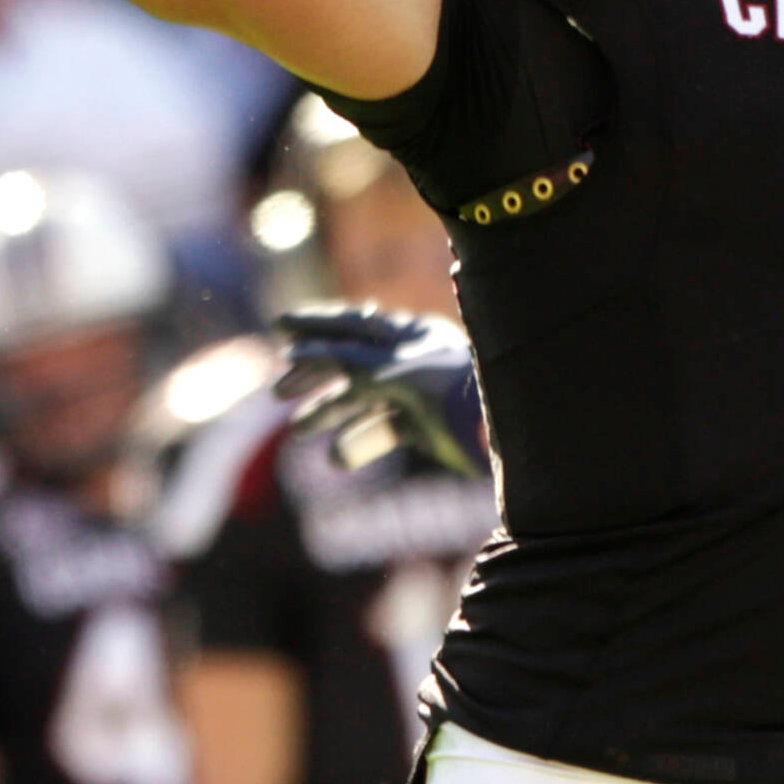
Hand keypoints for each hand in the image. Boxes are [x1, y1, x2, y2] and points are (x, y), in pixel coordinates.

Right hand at [273, 305, 486, 476]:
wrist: (504, 435)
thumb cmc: (452, 394)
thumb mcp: (393, 372)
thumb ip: (347, 359)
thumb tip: (298, 350)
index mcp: (412, 336)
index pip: (353, 324)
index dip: (314, 324)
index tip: (279, 327)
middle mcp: (415, 358)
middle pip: (354, 360)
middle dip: (315, 374)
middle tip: (278, 392)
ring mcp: (422, 392)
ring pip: (366, 398)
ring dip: (330, 411)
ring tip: (298, 431)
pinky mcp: (429, 425)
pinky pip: (387, 430)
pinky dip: (361, 443)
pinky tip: (336, 459)